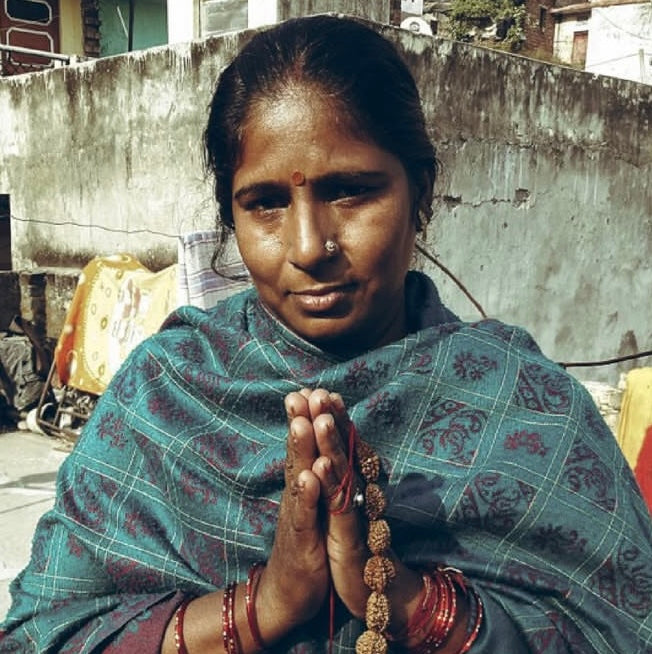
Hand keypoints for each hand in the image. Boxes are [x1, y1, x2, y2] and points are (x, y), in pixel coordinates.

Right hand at [255, 389, 329, 639]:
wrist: (286, 594)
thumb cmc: (306, 546)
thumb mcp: (314, 508)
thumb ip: (317, 477)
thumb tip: (324, 449)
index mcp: (305, 486)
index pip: (308, 446)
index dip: (313, 419)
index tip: (318, 387)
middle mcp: (298, 495)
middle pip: (300, 452)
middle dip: (304, 420)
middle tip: (304, 391)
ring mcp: (296, 516)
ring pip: (299, 476)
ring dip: (301, 448)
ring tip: (303, 421)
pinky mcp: (300, 541)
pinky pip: (303, 515)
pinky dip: (306, 494)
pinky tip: (308, 476)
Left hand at [308, 390, 422, 632]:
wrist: (376, 592)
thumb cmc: (354, 545)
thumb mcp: (344, 509)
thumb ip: (343, 478)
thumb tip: (338, 450)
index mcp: (350, 485)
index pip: (340, 444)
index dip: (331, 417)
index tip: (318, 389)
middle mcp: (355, 493)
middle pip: (342, 449)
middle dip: (329, 419)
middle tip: (319, 391)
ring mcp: (354, 513)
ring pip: (342, 473)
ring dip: (331, 443)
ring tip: (320, 418)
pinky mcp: (350, 538)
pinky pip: (339, 508)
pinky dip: (328, 486)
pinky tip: (318, 467)